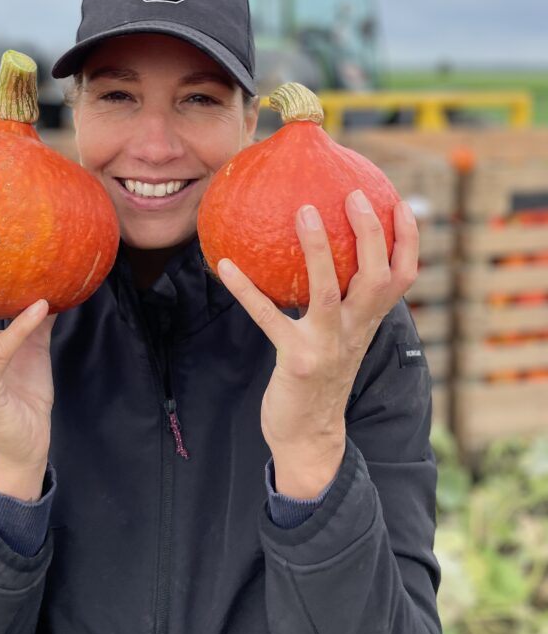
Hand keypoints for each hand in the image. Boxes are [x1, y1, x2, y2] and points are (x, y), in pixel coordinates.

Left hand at [218, 191, 417, 497]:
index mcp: (369, 321)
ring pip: (328, 291)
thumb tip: (319, 251)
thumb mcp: (339, 336)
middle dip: (370, 234)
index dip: (408, 240)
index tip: (397, 201)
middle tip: (353, 194)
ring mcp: (327, 346)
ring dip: (318, 250)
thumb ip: (339, 301)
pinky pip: (268, 317)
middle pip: (376, 277)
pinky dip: (247, 290)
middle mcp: (356, 330)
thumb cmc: (320, 375)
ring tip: (304, 211)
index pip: (403, 276)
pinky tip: (225, 264)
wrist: (310, 438)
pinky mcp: (296, 360)